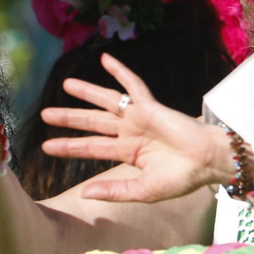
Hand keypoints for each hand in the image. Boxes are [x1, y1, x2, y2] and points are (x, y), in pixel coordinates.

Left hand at [40, 53, 230, 202]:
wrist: (208, 162)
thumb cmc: (182, 178)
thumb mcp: (144, 190)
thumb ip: (115, 190)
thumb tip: (85, 193)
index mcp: (128, 152)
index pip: (91, 147)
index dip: (69, 146)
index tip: (46, 147)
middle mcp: (130, 132)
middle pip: (93, 122)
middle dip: (69, 118)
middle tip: (45, 114)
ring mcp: (140, 117)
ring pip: (107, 101)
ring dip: (87, 93)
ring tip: (66, 84)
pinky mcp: (151, 107)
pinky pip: (133, 86)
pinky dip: (120, 72)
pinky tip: (106, 59)